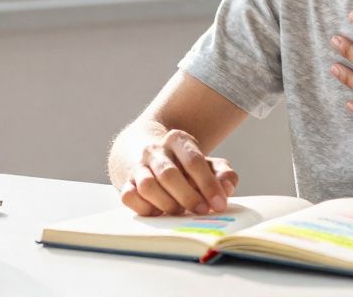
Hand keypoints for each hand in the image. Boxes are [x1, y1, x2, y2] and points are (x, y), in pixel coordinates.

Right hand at [119, 129, 237, 215]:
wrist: (155, 160)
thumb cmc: (188, 168)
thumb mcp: (210, 165)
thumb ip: (223, 174)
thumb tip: (227, 188)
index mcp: (177, 139)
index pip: (193, 161)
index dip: (208, 185)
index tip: (219, 204)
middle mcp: (154, 150)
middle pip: (169, 174)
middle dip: (188, 197)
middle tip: (202, 211)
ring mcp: (138, 167)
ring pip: (147, 186)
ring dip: (166, 204)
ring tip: (180, 211)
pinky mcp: (126, 183)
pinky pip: (129, 197)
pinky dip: (145, 208)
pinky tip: (159, 212)